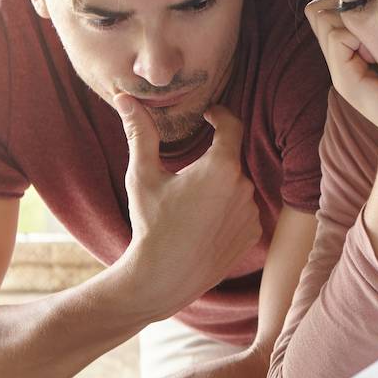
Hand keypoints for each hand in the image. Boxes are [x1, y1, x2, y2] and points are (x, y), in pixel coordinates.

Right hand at [115, 95, 261, 318]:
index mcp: (221, 167)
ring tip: (191, 204)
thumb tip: (125, 99)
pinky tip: (204, 223)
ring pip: (237, 186)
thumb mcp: (143, 176)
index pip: (232, 124)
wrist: (164, 278)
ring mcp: (252, 213)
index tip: (209, 114)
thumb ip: (140, 134)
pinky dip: (228, 210)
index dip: (221, 115)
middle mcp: (244, 187)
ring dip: (220, 187)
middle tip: (187, 171)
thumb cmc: (152, 225)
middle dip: (212, 160)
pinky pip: (243, 211)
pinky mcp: (253, 234)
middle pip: (231, 159)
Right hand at [305, 0, 377, 140]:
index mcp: (350, 54)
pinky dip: (358, 32)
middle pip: (320, 11)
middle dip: (345, 3)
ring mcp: (339, 72)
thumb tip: (377, 1)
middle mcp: (339, 61)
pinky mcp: (346, 80)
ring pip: (325, 18)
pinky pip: (338, 37)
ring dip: (353, 16)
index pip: (325, 10)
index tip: (377, 7)